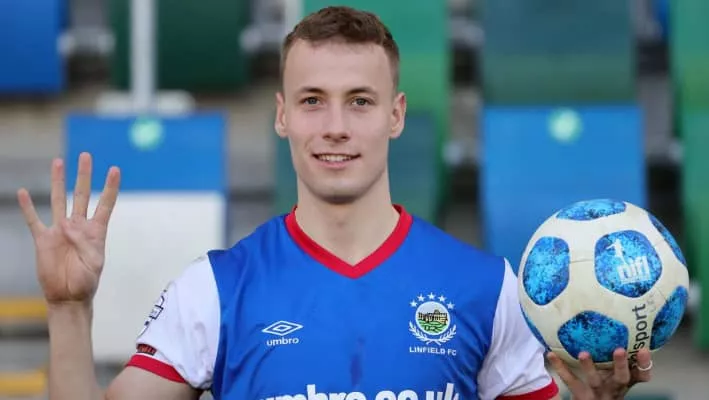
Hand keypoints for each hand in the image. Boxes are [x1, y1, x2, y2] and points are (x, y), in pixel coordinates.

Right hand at [17, 152, 120, 304]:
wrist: (68, 296)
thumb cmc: (86, 281)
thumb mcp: (94, 262)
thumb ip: (86, 244)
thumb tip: (70, 228)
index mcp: (95, 231)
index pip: (104, 203)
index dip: (110, 187)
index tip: (115, 169)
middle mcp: (78, 226)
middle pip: (80, 194)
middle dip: (83, 175)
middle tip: (85, 155)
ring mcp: (60, 230)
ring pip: (58, 200)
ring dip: (58, 181)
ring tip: (58, 161)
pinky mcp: (43, 239)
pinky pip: (34, 220)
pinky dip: (28, 207)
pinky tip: (23, 192)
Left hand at [548, 348, 652, 399]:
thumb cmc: (604, 385)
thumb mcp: (615, 374)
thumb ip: (618, 357)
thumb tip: (615, 322)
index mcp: (625, 381)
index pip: (641, 374)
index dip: (644, 364)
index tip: (644, 349)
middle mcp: (614, 388)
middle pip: (622, 378)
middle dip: (621, 364)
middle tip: (619, 350)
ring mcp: (598, 393)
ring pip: (595, 380)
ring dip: (590, 367)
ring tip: (584, 354)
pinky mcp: (581, 396)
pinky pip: (570, 381)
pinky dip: (560, 367)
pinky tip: (550, 354)